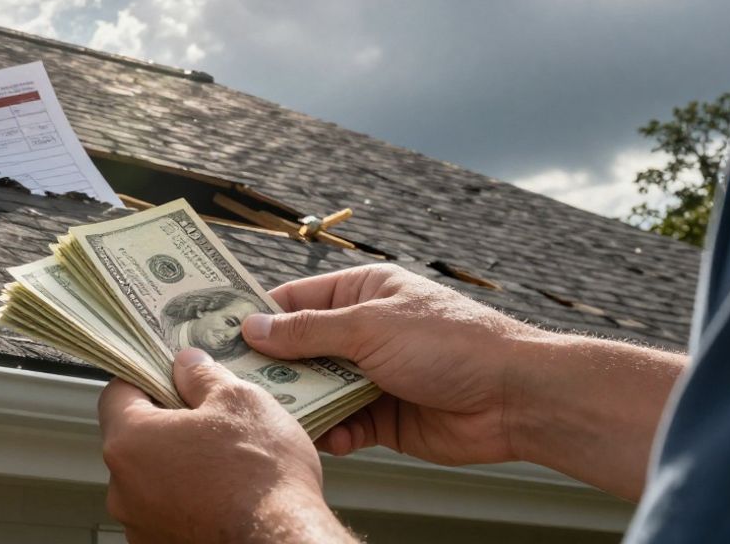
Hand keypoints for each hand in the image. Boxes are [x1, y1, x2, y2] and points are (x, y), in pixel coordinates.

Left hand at [98, 347, 354, 543]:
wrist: (285, 541)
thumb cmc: (262, 476)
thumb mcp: (239, 400)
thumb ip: (202, 376)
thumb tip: (187, 365)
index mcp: (130, 442)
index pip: (116, 394)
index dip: (145, 379)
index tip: (171, 378)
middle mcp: (122, 489)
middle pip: (133, 440)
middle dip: (166, 426)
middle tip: (208, 421)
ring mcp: (139, 525)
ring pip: (150, 479)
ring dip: (176, 466)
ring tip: (222, 464)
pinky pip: (165, 512)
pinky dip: (186, 501)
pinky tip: (223, 496)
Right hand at [241, 264, 685, 499]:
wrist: (514, 397)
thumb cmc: (452, 343)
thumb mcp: (369, 326)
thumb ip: (307, 331)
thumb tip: (253, 328)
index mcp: (361, 293)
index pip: (295, 300)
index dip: (256, 315)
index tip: (215, 331)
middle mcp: (364, 332)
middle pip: (300, 348)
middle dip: (271, 366)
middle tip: (232, 380)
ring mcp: (373, 375)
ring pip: (318, 389)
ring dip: (301, 402)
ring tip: (276, 413)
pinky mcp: (384, 417)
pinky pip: (343, 423)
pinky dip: (333, 430)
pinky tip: (328, 436)